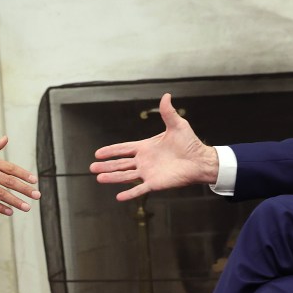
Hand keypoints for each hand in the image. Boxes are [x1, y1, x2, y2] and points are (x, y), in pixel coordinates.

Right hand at [0, 137, 39, 215]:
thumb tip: (6, 138)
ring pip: (0, 192)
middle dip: (25, 189)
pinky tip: (9, 212)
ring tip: (27, 207)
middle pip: (9, 180)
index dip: (24, 174)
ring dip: (15, 201)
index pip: (10, 167)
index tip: (35, 180)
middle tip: (37, 195)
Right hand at [90, 93, 219, 200]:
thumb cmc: (190, 142)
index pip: (124, 149)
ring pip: (126, 176)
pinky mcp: (155, 183)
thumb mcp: (177, 125)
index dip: (111, 150)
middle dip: (106, 165)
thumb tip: (167, 95)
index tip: (98, 153)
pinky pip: (140, 189)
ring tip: (99, 178)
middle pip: (121, 163)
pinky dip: (130, 193)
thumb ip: (168, 112)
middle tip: (92, 167)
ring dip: (112, 177)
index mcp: (146, 147)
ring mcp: (148, 172)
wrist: (200, 160)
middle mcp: (144, 161)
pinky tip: (119, 197)